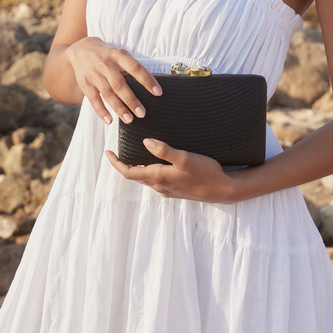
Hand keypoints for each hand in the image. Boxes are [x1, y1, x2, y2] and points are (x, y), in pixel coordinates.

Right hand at [65, 37, 161, 124]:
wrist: (81, 49)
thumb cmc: (107, 55)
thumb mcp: (119, 54)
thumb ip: (130, 68)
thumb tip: (148, 87)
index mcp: (119, 55)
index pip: (136, 68)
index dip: (147, 80)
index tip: (158, 92)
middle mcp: (106, 64)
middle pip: (120, 85)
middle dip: (131, 101)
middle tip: (142, 113)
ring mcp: (94, 75)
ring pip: (108, 94)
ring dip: (119, 108)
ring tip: (129, 119)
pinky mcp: (85, 84)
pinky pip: (94, 100)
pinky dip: (101, 111)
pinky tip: (109, 120)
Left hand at [106, 139, 240, 202]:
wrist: (223, 190)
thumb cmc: (205, 172)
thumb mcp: (184, 157)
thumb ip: (163, 150)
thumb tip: (145, 141)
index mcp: (158, 178)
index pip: (129, 172)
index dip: (116, 163)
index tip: (108, 152)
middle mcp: (160, 186)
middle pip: (135, 175)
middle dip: (125, 163)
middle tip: (120, 149)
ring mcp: (168, 190)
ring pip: (146, 178)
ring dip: (138, 167)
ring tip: (136, 152)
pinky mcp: (176, 190)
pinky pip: (157, 180)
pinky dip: (150, 171)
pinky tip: (157, 162)